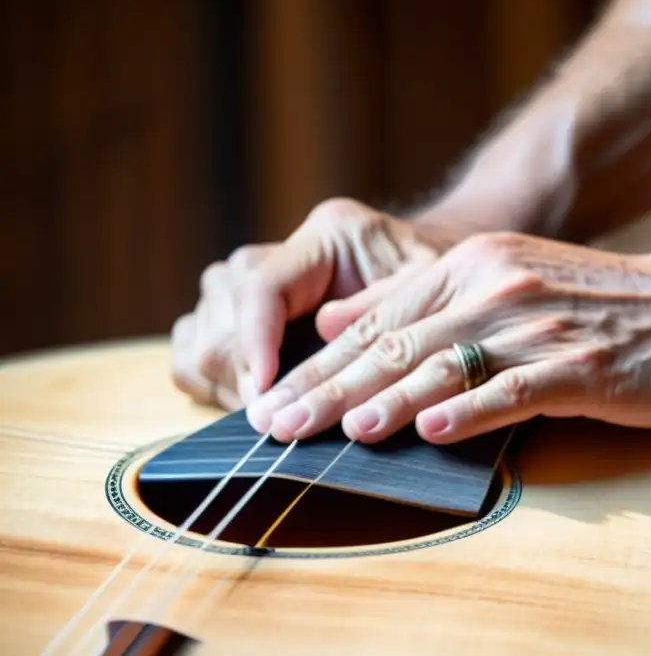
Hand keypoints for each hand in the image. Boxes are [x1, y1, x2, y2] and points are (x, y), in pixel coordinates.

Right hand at [171, 199, 463, 408]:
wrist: (443, 277)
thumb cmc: (446, 286)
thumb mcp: (433, 291)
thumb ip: (385, 306)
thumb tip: (325, 330)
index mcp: (328, 235)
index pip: (263, 284)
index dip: (255, 341)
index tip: (265, 393)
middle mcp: (286, 251)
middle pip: (222, 304)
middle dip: (240, 369)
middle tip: (270, 420)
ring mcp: (259, 278)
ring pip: (202, 322)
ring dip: (223, 377)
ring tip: (262, 416)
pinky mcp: (251, 310)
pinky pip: (198, 341)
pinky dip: (212, 378)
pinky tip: (244, 402)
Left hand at [246, 232, 650, 443]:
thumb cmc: (615, 308)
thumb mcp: (516, 279)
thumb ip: (426, 296)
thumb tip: (338, 320)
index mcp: (478, 265)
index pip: (380, 316)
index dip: (320, 360)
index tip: (271, 396)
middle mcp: (499, 287)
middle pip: (397, 342)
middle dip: (327, 386)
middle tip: (272, 425)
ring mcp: (541, 326)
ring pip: (443, 365)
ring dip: (381, 401)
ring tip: (328, 432)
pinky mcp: (583, 368)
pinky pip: (513, 390)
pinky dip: (468, 412)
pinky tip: (428, 432)